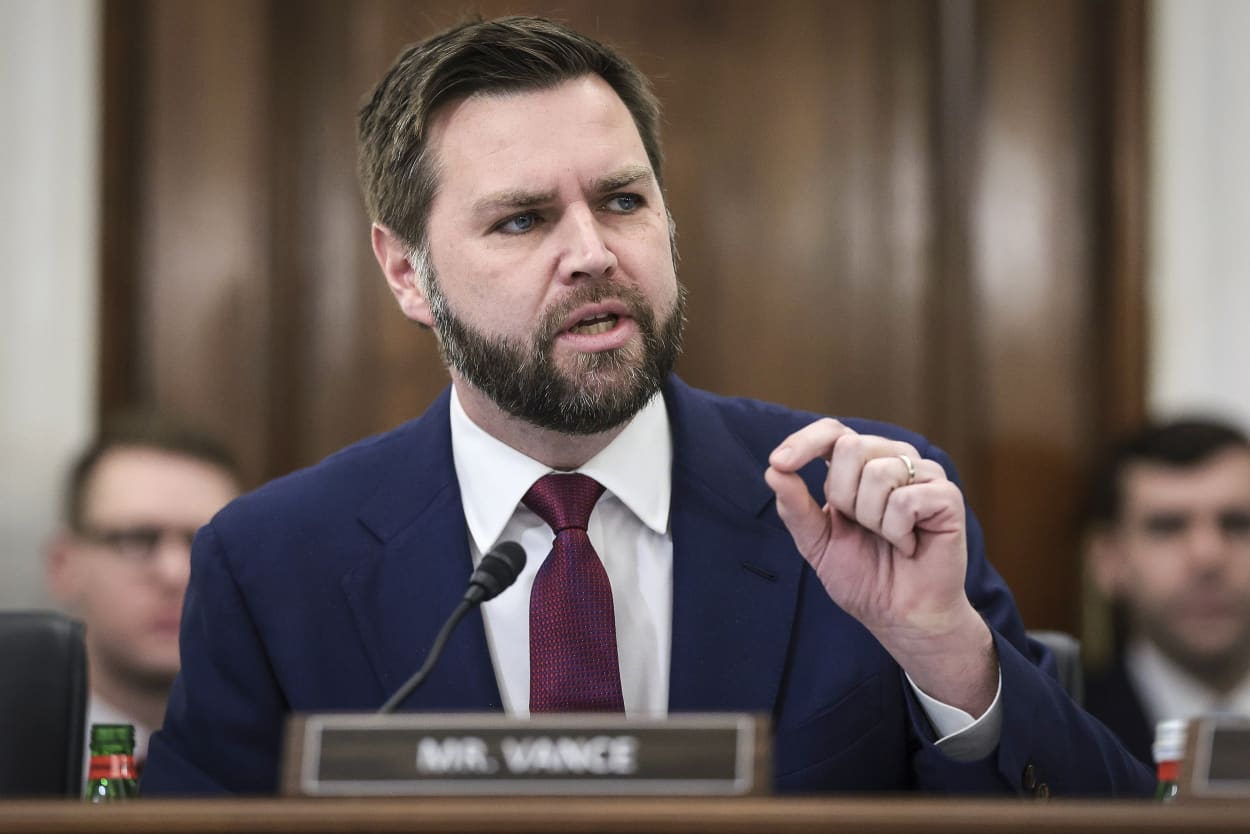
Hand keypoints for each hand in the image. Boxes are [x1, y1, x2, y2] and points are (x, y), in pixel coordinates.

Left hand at [764, 418, 995, 714]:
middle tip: (862, 528)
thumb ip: (795, 507)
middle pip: (851, 447)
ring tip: (888, 539)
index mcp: (860, 465)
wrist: (899, 616)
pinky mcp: (946, 496)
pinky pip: (906, 500)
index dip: (804, 441)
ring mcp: (924, 474)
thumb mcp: (817, 542)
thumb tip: (774, 470)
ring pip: (878, 472)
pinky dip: (897, 532)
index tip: (779, 462)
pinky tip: (909, 546)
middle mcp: (892, 459)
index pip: (831, 432)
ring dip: (872, 520)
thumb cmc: (864, 577)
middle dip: (843, 497)